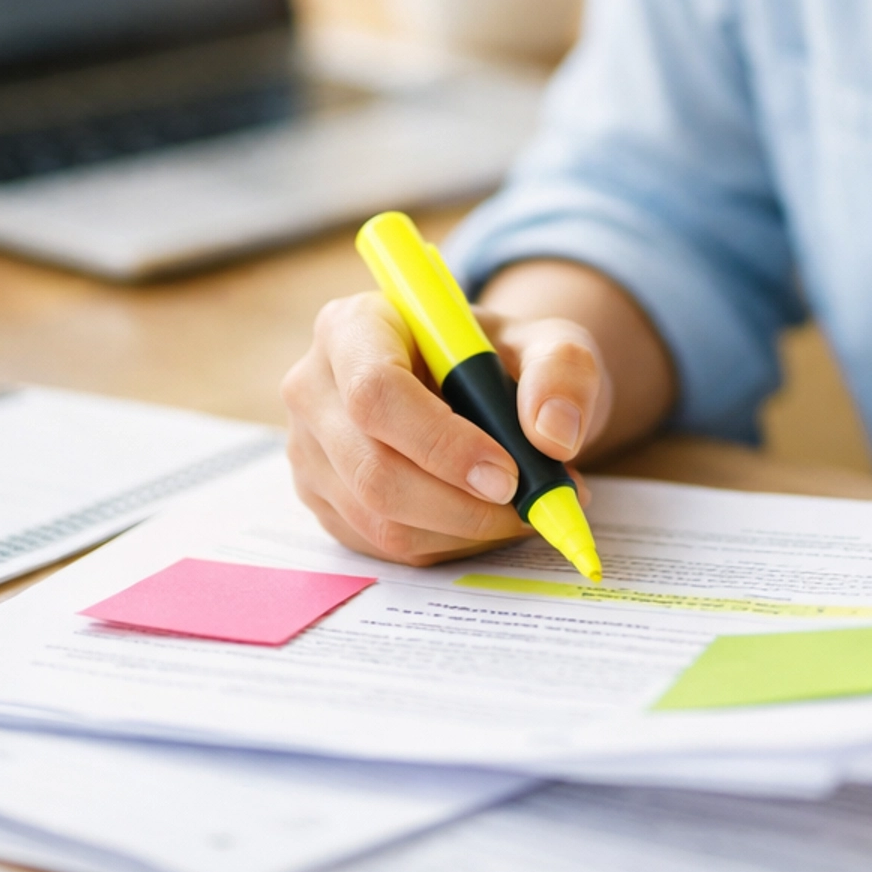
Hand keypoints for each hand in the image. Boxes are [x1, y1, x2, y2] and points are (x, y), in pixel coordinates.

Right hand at [282, 288, 608, 566]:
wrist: (478, 385)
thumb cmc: (501, 356)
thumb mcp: (547, 340)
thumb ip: (562, 370)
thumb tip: (552, 433)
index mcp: (353, 326)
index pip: (376, 392)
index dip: (440, 443)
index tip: (508, 474)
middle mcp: (314, 387)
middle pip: (373, 469)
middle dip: (461, 504)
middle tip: (530, 505)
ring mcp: (310, 451)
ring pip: (379, 519)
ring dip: (462, 529)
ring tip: (522, 509)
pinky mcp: (324, 500)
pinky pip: (383, 546)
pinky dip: (447, 544)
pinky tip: (485, 517)